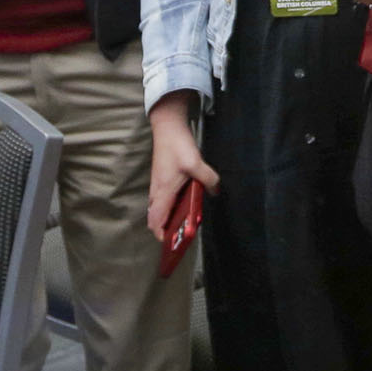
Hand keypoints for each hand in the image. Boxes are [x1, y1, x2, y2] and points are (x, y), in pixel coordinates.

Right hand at [145, 95, 219, 238]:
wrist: (167, 127)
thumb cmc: (177, 146)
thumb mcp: (196, 164)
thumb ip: (208, 179)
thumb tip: (215, 192)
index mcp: (163, 192)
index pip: (156, 220)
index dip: (161, 234)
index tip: (171, 243)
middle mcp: (157, 191)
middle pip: (156, 217)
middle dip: (166, 229)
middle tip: (181, 235)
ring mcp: (157, 185)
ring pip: (158, 208)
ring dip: (168, 218)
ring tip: (184, 222)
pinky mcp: (161, 178)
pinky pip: (162, 199)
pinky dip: (170, 207)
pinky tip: (185, 203)